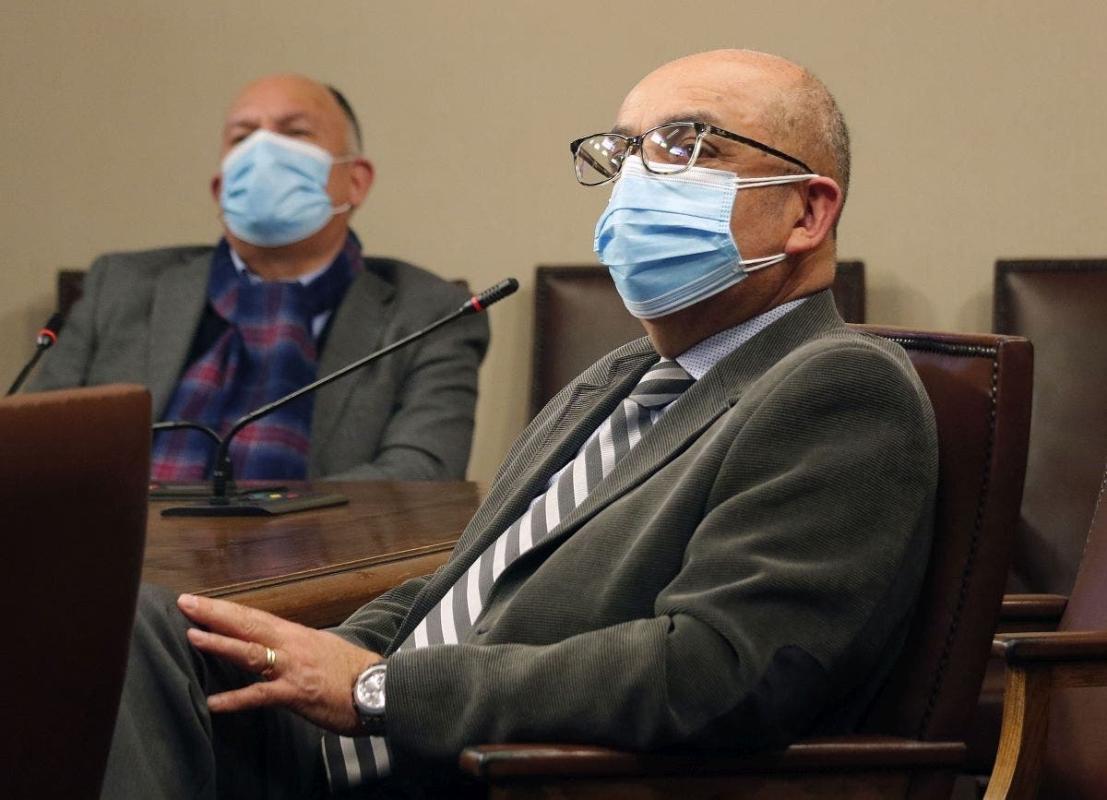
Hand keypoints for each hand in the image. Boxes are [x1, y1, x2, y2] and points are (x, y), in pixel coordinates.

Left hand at [177, 593, 380, 734]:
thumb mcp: (321, 649)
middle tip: (186, 602)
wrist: (379, 688)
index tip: (199, 600)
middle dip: (215, 613)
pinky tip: (213, 703)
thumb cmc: (352, 672)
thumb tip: (274, 646)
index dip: (225, 608)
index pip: (254, 616)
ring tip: (192, 636)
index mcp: (295, 634)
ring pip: (251, 652)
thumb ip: (295, 647)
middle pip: (248, 624)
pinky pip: (260, 696)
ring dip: (220, 644)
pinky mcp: (295, 693)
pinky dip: (235, 699)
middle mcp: (291, 645)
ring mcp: (292, 668)